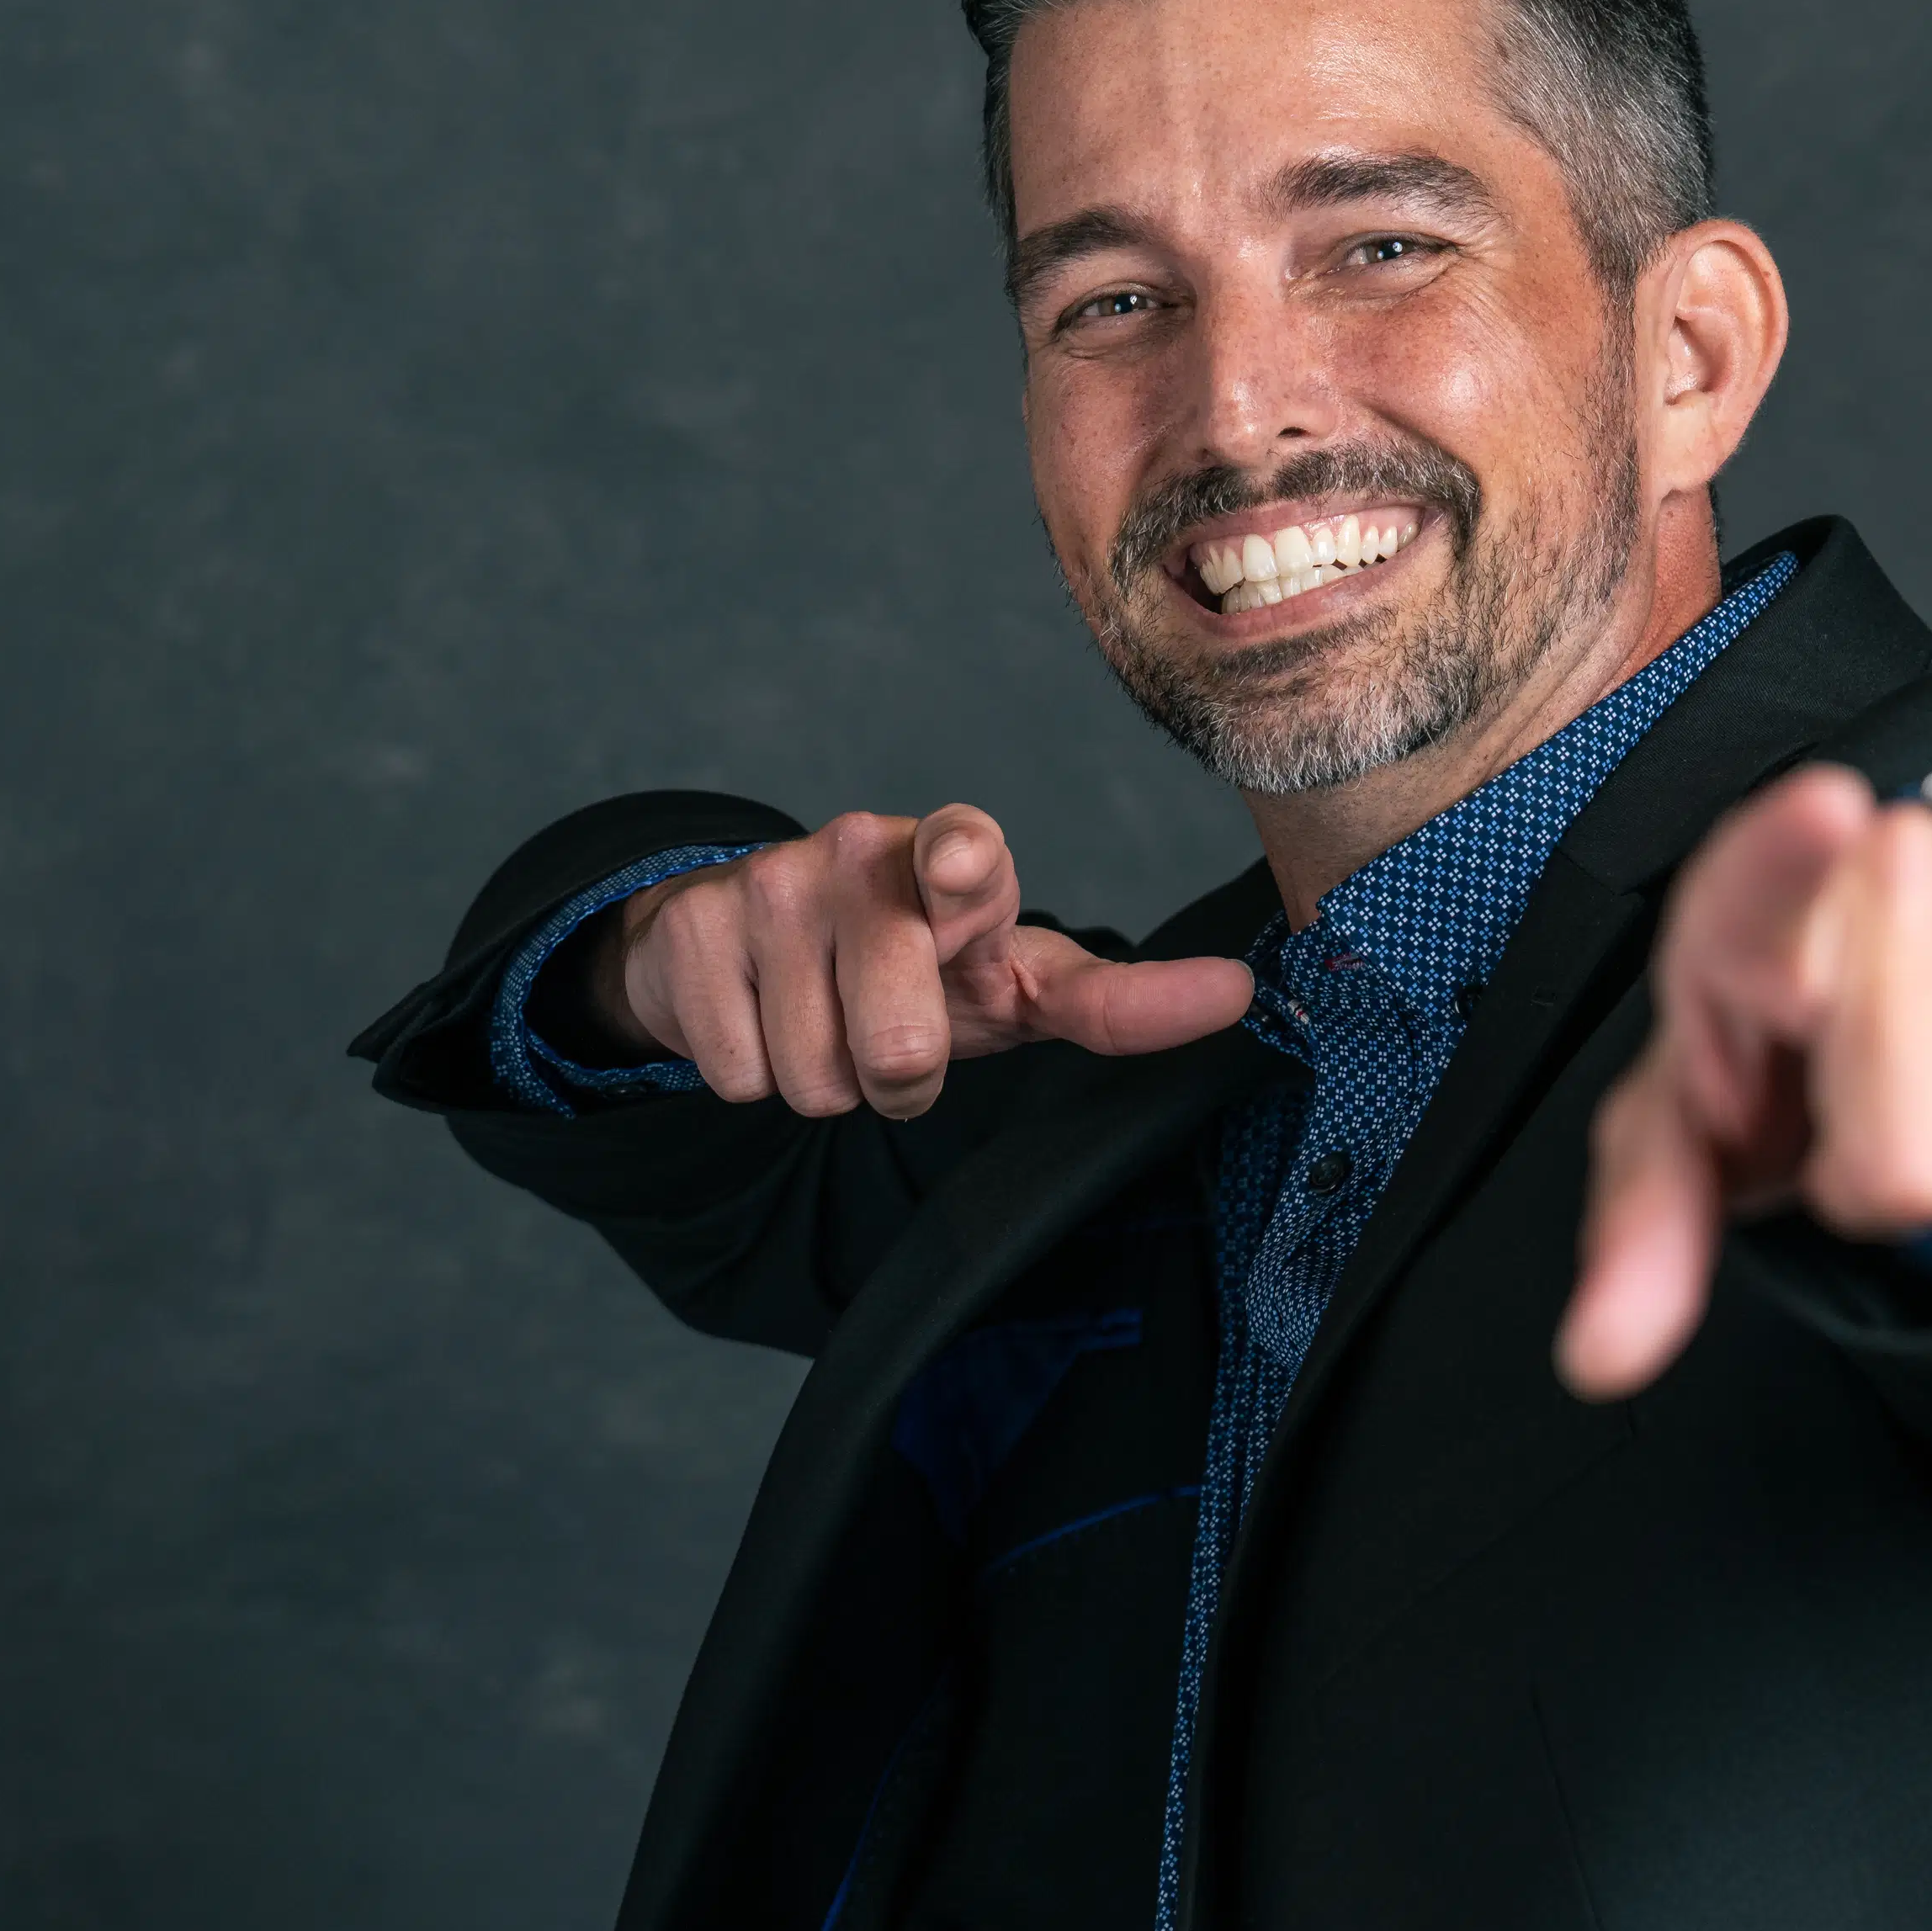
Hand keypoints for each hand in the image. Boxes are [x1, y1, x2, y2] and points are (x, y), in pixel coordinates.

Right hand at [593, 802, 1254, 1120]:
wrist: (752, 944)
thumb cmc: (913, 963)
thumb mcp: (1013, 977)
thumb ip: (1117, 999)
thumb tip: (1239, 995)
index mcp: (958, 857)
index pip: (967, 857)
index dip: (960, 871)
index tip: (956, 876)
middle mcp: (864, 851)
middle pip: (900, 1046)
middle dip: (902, 1077)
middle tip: (894, 1034)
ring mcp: (771, 884)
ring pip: (816, 1078)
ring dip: (826, 1077)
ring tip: (827, 1020)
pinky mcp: (692, 931)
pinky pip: (740, 1076)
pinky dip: (754, 1073)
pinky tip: (761, 1015)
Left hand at [1557, 764, 1931, 1400]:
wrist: (1919, 952)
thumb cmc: (1786, 1046)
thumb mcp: (1693, 1127)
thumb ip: (1646, 1226)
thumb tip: (1603, 1353)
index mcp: (1750, 901)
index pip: (1770, 872)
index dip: (1797, 850)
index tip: (1831, 813)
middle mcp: (1899, 854)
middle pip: (1908, 1146)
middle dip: (1888, 1188)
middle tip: (1865, 1137)